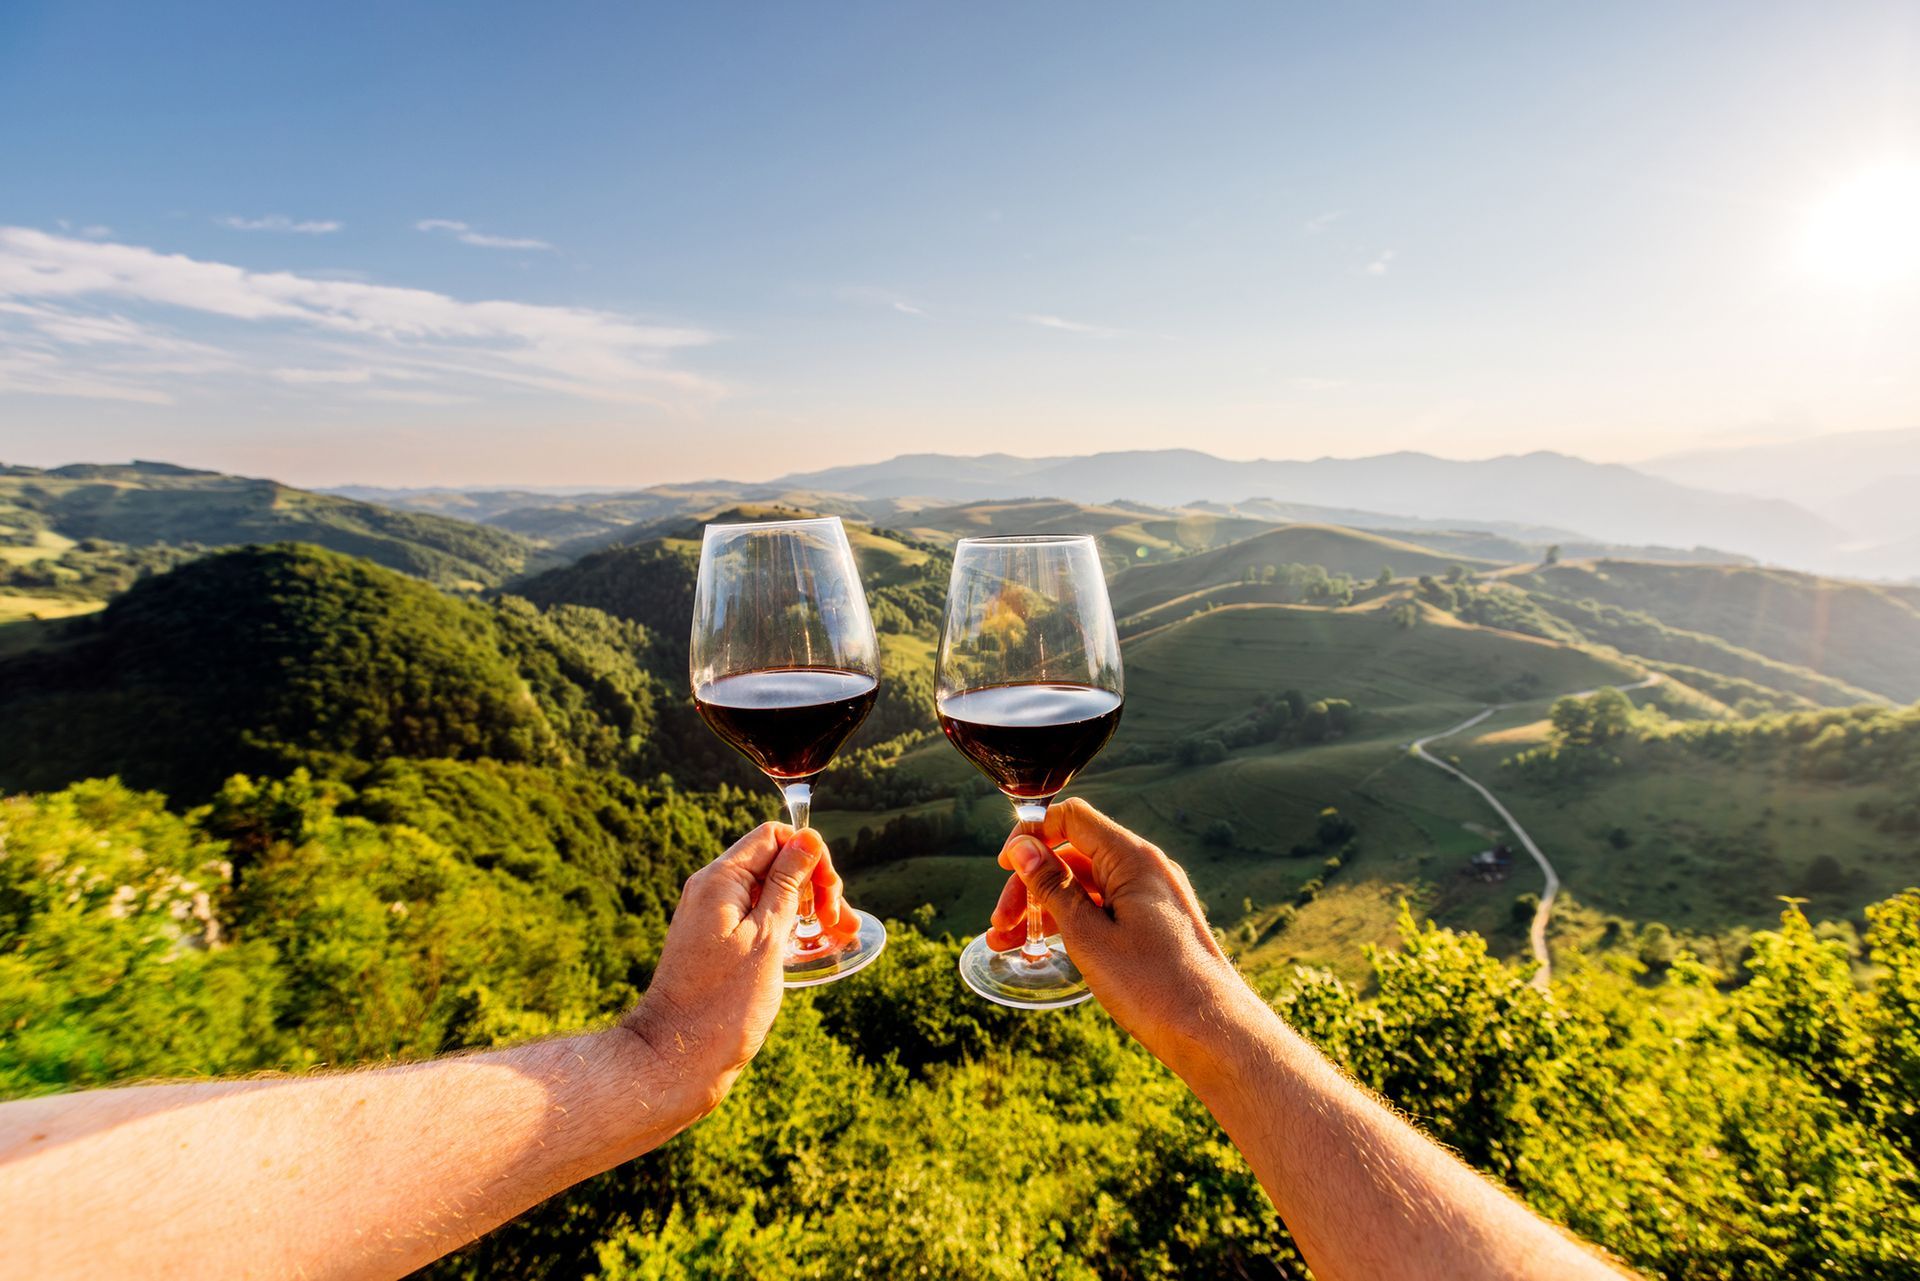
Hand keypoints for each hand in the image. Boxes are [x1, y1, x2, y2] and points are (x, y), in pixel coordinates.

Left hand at [620, 823, 838, 1120]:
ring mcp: (714, 920)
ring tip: (841, 934)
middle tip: (837, 921)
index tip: (829, 893)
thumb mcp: (767, 937)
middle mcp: (712, 892)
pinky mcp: (718, 946)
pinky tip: (814, 947)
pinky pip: (759, 921)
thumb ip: (788, 884)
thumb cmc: (723, 1003)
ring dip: (808, 908)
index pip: (773, 837)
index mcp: (720, 881)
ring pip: (771, 894)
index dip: (809, 854)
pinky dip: (788, 928)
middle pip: (775, 863)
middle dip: (814, 884)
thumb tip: (806, 838)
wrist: (677, 1060)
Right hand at [986, 799, 1247, 1073]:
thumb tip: (1024, 848)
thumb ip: (1052, 887)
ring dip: (1045, 908)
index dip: (1032, 835)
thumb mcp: (1088, 935)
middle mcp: (1146, 868)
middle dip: (1030, 884)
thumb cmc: (1154, 987)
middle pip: (1073, 855)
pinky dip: (1073, 923)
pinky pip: (1105, 908)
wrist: (1214, 1034)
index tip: (1004, 866)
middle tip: (1000, 923)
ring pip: (1086, 886)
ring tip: (1007, 943)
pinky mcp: (1156, 924)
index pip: (1072, 819)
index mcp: (1133, 859)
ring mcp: (1153, 896)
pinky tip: (1044, 948)